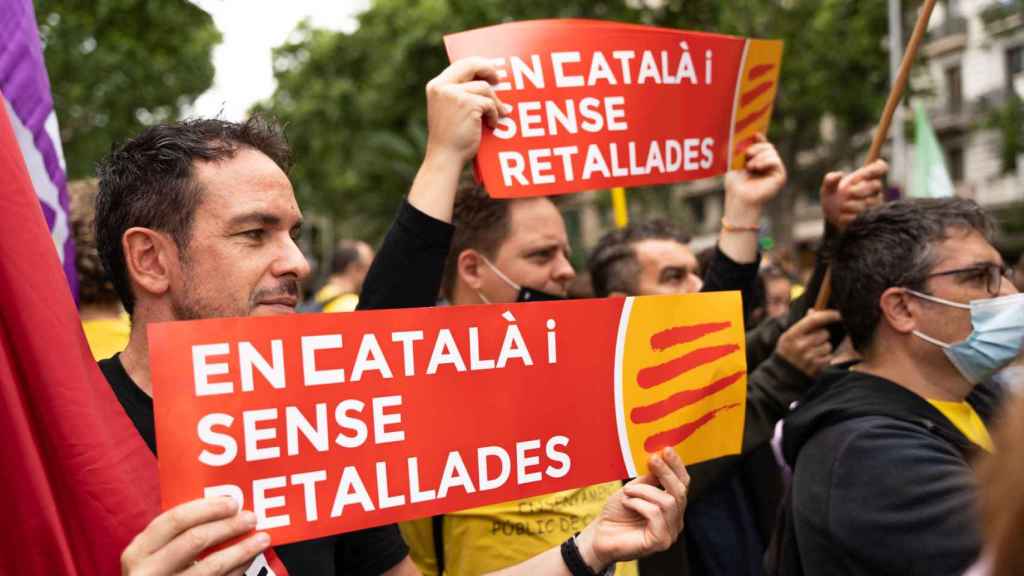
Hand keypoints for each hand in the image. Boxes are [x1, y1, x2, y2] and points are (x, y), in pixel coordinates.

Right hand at [121, 497, 269, 575]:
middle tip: (251, 518)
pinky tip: (247, 560)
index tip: (232, 503)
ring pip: (211, 566)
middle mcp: (147, 572)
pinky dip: (237, 570)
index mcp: (139, 551)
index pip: (174, 520)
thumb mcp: (155, 553)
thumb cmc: (157, 572)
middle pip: (194, 540)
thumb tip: (225, 506)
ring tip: (262, 539)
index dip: (206, 509)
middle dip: (228, 526)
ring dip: (241, 550)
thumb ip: (178, 533)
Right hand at [424, 57, 511, 165]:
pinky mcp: (468, 104)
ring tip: (499, 113)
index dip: (477, 65)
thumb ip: (459, 94)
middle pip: (472, 65)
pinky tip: (492, 125)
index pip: (460, 65)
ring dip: (495, 102)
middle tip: (499, 79)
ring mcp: (454, 94)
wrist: (445, 157)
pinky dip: (494, 115)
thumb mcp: (448, 110)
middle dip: (488, 70)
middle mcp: (442, 86)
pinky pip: (489, 103)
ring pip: (485, 88)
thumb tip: (484, 82)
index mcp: (436, 86)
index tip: (489, 71)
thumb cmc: (449, 138)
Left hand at [577, 448, 689, 569]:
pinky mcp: (659, 542)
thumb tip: (659, 457)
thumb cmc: (616, 512)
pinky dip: (639, 504)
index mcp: (672, 507)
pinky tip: (626, 503)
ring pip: (667, 502)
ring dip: (644, 491)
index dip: (676, 466)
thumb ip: (649, 479)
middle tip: (652, 459)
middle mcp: (675, 521)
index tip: (666, 449)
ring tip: (627, 492)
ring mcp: (669, 533)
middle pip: (680, 492)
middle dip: (666, 473)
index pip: (683, 484)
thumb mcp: (633, 489)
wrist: (598, 536)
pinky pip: (655, 514)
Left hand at [723, 134, 786, 226]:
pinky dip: (765, 161)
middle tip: (747, 153)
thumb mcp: (736, 162)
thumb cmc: (735, 184)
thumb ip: (742, 150)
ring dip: (759, 156)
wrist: (739, 198)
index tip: (753, 134)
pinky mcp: (780, 176)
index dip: (760, 138)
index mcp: (759, 161)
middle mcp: (768, 165)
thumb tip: (746, 135)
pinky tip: (756, 167)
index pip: (763, 144)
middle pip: (768, 146)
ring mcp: (775, 171)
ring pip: (772, 151)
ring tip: (750, 166)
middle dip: (757, 147)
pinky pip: (776, 160)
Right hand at [776, 309, 841, 376]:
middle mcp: (800, 346)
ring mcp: (808, 357)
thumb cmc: (788, 352)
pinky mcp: (816, 366)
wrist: (783, 376)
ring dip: (824, 348)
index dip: (827, 315)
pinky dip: (826, 357)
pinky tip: (816, 360)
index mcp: (791, 335)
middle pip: (824, 333)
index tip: (837, 314)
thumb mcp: (789, 337)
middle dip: (823, 335)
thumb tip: (813, 311)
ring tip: (813, 352)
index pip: (813, 320)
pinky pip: (829, 356)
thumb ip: (802, 324)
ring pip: (828, 345)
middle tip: (814, 341)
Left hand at [820, 159, 887, 229]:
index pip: (881, 167)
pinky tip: (842, 215)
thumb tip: (839, 175)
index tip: (858, 177)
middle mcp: (874, 190)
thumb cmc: (833, 197)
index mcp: (866, 178)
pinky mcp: (871, 218)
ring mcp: (875, 204)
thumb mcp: (828, 188)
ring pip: (870, 202)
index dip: (873, 170)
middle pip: (877, 185)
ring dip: (853, 204)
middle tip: (848, 192)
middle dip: (861, 188)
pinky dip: (849, 216)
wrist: (831, 217)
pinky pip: (863, 216)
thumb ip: (830, 179)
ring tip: (843, 205)